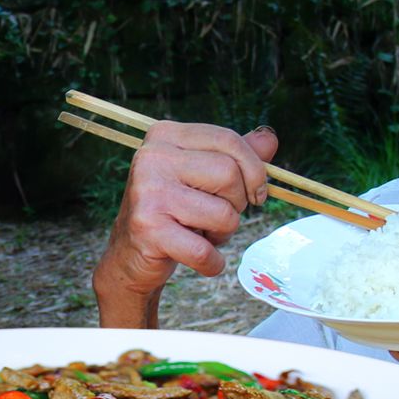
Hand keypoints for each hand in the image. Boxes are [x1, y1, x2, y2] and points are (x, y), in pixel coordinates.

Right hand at [93, 122, 276, 327]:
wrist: (130, 254)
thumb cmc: (173, 210)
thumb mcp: (203, 176)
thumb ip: (235, 156)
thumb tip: (269, 137)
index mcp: (165, 135)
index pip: (228, 140)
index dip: (255, 170)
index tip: (256, 193)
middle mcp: (153, 158)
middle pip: (229, 174)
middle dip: (237, 204)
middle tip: (218, 217)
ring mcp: (148, 193)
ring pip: (224, 214)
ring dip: (223, 234)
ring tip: (200, 234)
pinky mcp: (148, 229)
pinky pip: (205, 251)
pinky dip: (212, 263)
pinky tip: (200, 259)